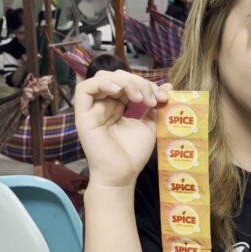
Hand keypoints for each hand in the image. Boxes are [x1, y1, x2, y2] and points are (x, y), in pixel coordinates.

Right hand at [74, 70, 170, 188]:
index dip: (146, 83)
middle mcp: (103, 104)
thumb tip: (168, 86)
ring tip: (138, 97)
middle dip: (138, 82)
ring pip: (101, 78)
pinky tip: (118, 91)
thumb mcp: (148, 124)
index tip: (162, 97)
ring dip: (123, 82)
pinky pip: (84, 89)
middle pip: (116, 77)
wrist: (122, 175)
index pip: (128, 81)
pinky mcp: (82, 115)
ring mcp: (92, 109)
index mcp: (117, 105)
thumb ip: (154, 104)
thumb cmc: (133, 154)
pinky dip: (102, 84)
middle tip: (151, 99)